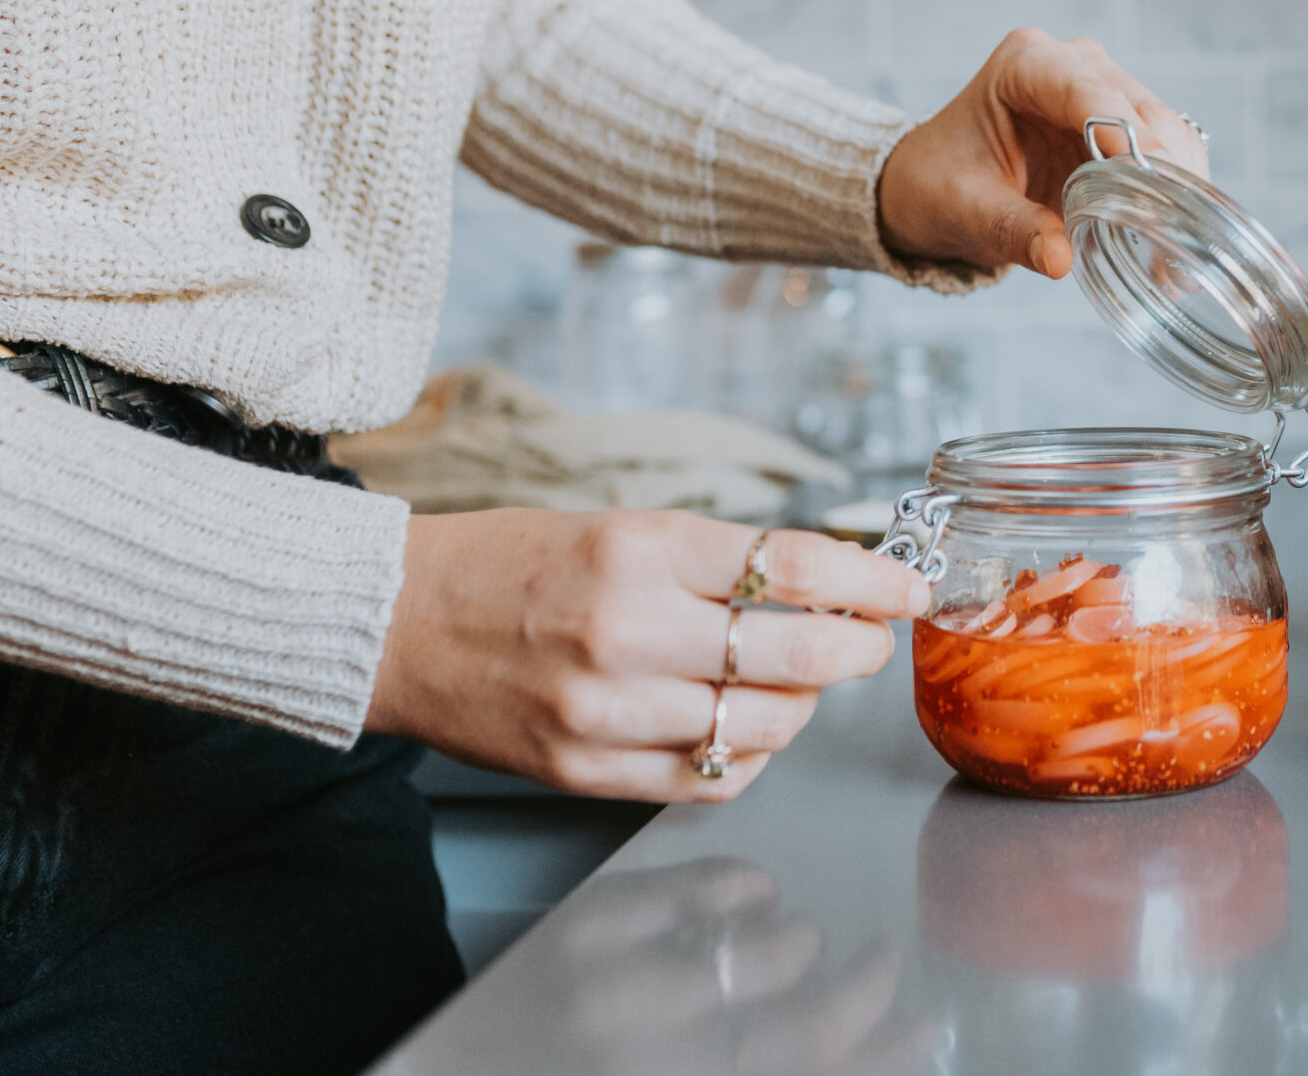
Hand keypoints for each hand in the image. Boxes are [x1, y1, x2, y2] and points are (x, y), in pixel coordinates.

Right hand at [367, 512, 931, 801]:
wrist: (400, 621)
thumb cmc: (516, 564)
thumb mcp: (626, 528)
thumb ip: (726, 560)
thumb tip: (834, 583)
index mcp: (641, 548)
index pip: (795, 568)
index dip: (873, 583)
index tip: (908, 588)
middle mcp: (627, 629)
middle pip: (797, 653)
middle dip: (857, 650)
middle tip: (868, 641)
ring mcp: (606, 710)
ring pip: (765, 726)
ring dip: (804, 705)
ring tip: (794, 680)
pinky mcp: (586, 771)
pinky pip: (711, 779)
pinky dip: (748, 755)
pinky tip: (741, 724)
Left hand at [553, 860, 934, 1075]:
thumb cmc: (550, 1061)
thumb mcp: (672, 1065)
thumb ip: (745, 1055)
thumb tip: (836, 1044)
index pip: (799, 1070)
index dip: (876, 1055)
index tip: (915, 1033)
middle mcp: (645, 1058)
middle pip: (793, 1030)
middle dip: (856, 1000)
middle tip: (880, 973)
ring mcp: (610, 997)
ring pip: (746, 958)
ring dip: (792, 947)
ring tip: (804, 941)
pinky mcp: (574, 937)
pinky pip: (679, 897)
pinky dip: (730, 887)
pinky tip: (755, 892)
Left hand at [875, 28, 1209, 278]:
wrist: (934, 185)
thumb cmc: (940, 186)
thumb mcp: (965, 211)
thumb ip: (1011, 229)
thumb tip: (1059, 258)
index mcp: (1024, 64)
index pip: (1086, 91)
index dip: (1125, 132)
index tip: (1154, 176)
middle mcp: (1070, 62)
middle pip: (1136, 106)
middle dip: (1162, 166)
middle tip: (1178, 232)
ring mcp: (1100, 88)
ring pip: (1162, 125)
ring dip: (1177, 181)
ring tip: (1182, 245)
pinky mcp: (1119, 121)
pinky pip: (1163, 147)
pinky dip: (1174, 186)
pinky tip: (1177, 231)